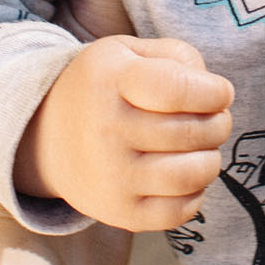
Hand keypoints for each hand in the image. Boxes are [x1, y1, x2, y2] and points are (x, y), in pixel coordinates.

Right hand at [14, 36, 233, 229]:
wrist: (44, 136)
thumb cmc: (104, 88)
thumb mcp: (128, 51)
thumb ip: (178, 58)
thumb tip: (216, 95)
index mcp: (110, 79)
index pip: (178, 89)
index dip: (214, 92)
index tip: (219, 93)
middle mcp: (105, 129)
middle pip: (193, 132)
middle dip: (218, 123)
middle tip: (212, 118)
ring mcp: (111, 176)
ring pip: (193, 174)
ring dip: (211, 158)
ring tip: (199, 147)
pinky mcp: (119, 212)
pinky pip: (180, 212)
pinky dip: (195, 193)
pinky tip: (182, 174)